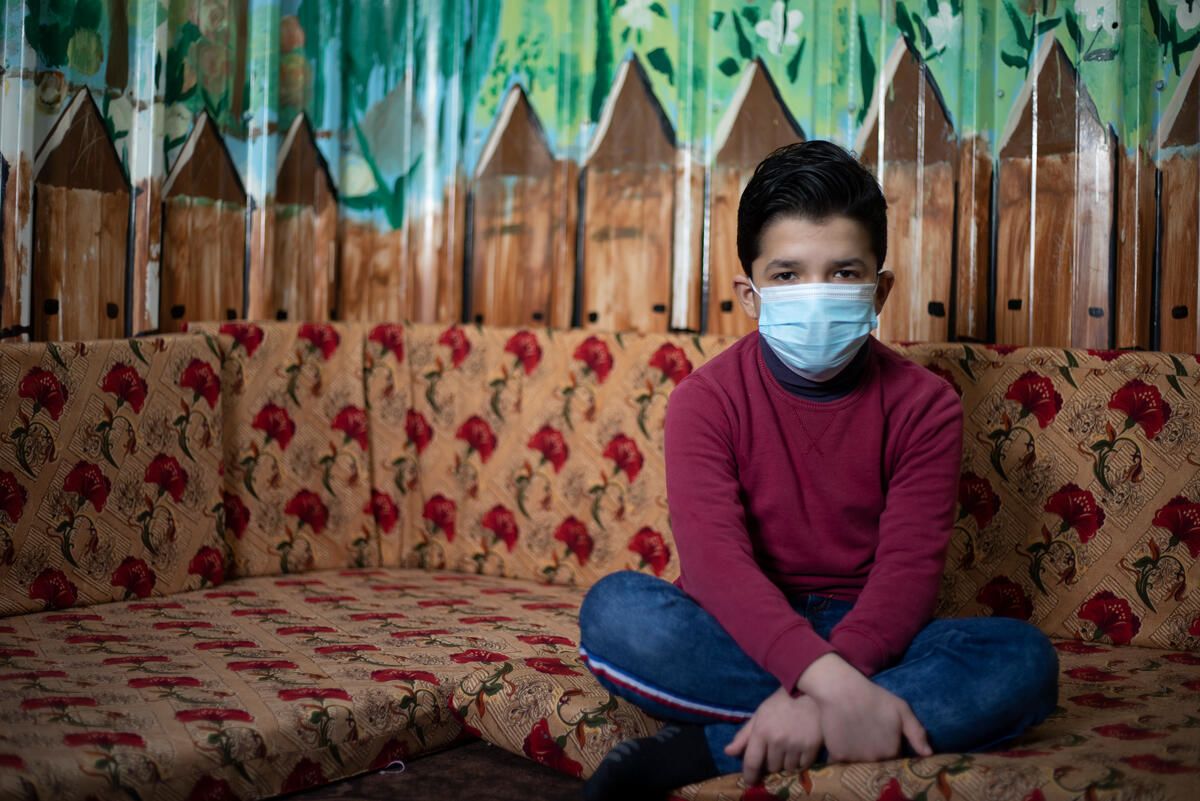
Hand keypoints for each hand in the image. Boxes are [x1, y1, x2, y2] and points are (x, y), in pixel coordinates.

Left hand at [724, 686, 822, 784]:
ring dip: (787, 762)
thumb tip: (728, 752)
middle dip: (772, 762)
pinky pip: (803, 766)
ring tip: (791, 747)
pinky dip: (801, 761)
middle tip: (778, 749)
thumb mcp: (760, 714)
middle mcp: (777, 740)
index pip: (752, 761)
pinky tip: (801, 748)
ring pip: (788, 768)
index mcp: (761, 731)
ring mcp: (795, 745)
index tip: (750, 781)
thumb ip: (744, 735)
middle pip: (772, 767)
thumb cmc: (782, 702)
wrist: (812, 693)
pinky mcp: (812, 747)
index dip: (750, 775)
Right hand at [797, 653, 931, 762]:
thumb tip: (928, 754)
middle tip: (867, 735)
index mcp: (892, 751)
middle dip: (874, 753)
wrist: (841, 689)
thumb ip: (917, 733)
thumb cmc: (873, 697)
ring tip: (854, 735)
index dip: (889, 749)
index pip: (894, 760)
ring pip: (858, 763)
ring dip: (858, 754)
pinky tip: (842, 739)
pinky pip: (841, 761)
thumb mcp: (901, 709)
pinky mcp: (837, 756)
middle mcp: (875, 759)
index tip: (883, 738)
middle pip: (876, 763)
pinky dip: (842, 754)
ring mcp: (855, 759)